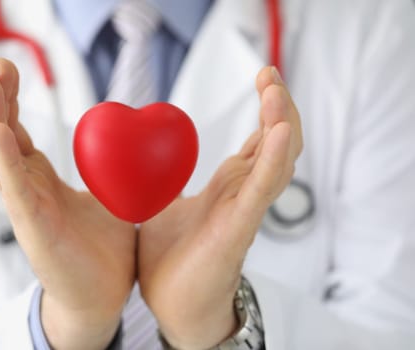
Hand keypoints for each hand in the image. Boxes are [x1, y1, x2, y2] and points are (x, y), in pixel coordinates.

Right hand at [0, 58, 135, 349]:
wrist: (102, 296)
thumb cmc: (102, 250)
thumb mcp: (110, 197)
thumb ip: (113, 170)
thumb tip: (138, 143)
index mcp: (40, 182)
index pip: (16, 133)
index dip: (10, 101)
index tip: (12, 69)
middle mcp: (26, 191)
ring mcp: (25, 209)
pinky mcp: (33, 228)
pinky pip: (14, 188)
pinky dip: (5, 158)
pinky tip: (0, 129)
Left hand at [138, 67, 302, 348]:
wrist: (175, 305)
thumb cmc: (173, 259)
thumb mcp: (164, 206)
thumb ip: (165, 181)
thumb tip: (143, 159)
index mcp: (229, 187)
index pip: (259, 140)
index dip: (266, 109)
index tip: (262, 76)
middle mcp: (244, 193)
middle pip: (276, 142)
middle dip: (278, 105)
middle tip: (269, 73)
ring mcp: (246, 209)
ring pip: (277, 159)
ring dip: (280, 122)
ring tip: (276, 90)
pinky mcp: (240, 227)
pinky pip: (263, 189)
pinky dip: (273, 159)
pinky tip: (280, 131)